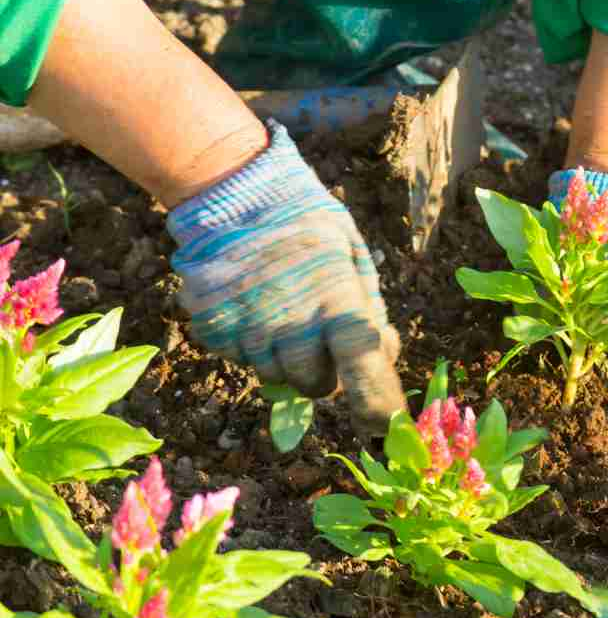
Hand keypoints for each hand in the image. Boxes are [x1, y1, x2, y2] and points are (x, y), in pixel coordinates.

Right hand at [167, 121, 406, 434]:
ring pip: (274, 377)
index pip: (363, 367)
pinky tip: (252, 304)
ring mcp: (247, 326)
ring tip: (282, 309)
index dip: (378, 403)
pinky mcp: (212, 326)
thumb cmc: (307, 223)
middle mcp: (290, 321)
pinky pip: (238, 357)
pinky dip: (248, 343)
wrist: (234, 190)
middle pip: (315, 386)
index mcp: (336, 299)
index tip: (386, 427)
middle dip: (324, 374)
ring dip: (284, 359)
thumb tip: (385, 353)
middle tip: (319, 338)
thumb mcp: (353, 254)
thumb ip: (370, 307)